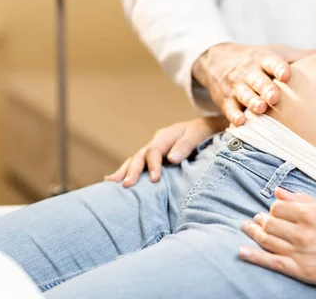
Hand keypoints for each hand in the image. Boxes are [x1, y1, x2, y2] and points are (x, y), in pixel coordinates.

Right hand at [105, 116, 227, 187]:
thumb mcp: (195, 135)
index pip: (154, 151)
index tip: (155, 179)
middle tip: (127, 185)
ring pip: (134, 160)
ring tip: (112, 184)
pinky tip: (112, 181)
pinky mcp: (153, 158)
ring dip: (124, 171)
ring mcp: (152, 150)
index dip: (153, 165)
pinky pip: (137, 164)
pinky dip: (125, 171)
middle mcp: (155, 142)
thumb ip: (185, 146)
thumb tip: (171, 159)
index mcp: (165, 136)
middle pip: (140, 156)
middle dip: (133, 171)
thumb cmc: (200, 133)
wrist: (203, 129)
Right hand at [192, 43, 315, 125]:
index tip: (286, 74)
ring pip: (244, 94)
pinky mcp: (226, 100)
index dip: (279, 67)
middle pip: (257, 80)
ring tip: (260, 108)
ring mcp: (236, 86)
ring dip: (251, 101)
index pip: (272, 61)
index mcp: (264, 58)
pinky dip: (233, 115)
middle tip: (275, 96)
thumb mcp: (277, 52)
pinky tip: (240, 122)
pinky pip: (229, 109)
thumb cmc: (258, 59)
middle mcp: (249, 71)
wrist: (217, 61)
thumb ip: (303, 55)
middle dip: (265, 88)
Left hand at [239, 188, 315, 289]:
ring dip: (254, 233)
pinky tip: (242, 250)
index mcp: (310, 214)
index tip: (274, 211)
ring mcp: (300, 252)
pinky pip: (271, 262)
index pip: (278, 207)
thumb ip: (301, 200)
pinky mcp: (301, 271)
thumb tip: (278, 192)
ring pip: (267, 240)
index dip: (274, 208)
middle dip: (261, 220)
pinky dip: (253, 255)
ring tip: (246, 227)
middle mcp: (302, 232)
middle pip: (270, 223)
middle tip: (256, 219)